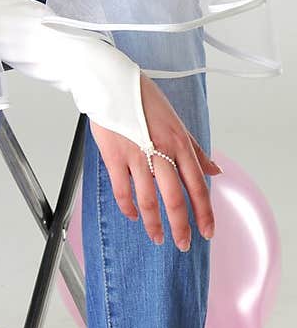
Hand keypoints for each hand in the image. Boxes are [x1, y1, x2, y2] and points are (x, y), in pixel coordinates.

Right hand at [89, 72, 218, 251]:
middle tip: (183, 244)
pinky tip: (133, 216)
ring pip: (147, 199)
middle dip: (180, 226)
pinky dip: (128, 207)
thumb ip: (196, 150)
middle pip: (173, 198)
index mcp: (179, 143)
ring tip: (157, 237)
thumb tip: (215, 170)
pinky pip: (122, 190)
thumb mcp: (177, 122)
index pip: (197, 185)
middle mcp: (160, 151)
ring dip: (153, 223)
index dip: (203, 212)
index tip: (207, 231)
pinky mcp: (114, 156)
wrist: (113, 83)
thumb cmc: (144, 100)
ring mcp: (136, 155)